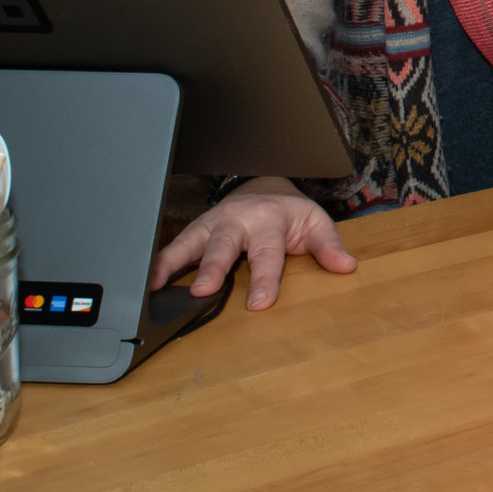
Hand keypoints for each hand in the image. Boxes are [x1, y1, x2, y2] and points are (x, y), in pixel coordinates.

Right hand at [149, 176, 357, 310]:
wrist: (265, 187)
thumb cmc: (290, 213)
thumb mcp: (315, 223)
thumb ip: (327, 246)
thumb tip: (346, 266)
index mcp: (270, 220)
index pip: (268, 253)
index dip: (264, 279)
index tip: (259, 304)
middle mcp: (237, 220)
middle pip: (224, 245)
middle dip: (213, 268)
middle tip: (203, 291)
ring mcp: (212, 223)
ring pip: (190, 242)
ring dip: (174, 263)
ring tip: (156, 286)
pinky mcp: (195, 230)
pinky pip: (174, 246)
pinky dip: (158, 262)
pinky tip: (145, 282)